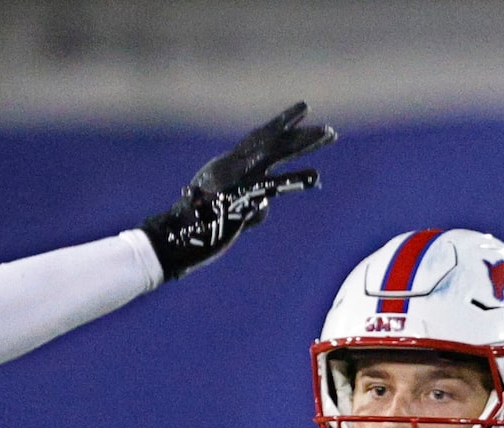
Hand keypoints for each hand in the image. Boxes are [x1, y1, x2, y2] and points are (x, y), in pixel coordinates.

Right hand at [140, 103, 336, 280]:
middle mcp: (232, 165)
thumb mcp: (228, 214)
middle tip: (329, 130)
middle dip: (301, 133)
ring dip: (305, 143)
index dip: (280, 124)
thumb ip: (251, 207)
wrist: (172, 240)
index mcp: (225, 167)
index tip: (301, 112)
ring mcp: (237, 178)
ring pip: (277, 153)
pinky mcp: (242, 196)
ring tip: (331, 134)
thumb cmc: (195, 231)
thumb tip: (266, 207)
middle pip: (273, 142)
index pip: (257, 140)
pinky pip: (274, 186)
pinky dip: (296, 181)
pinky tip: (316, 178)